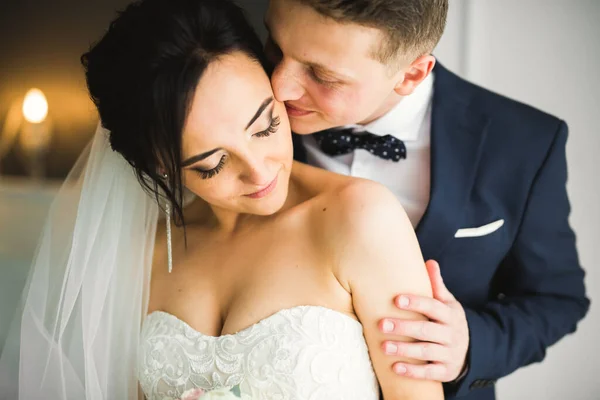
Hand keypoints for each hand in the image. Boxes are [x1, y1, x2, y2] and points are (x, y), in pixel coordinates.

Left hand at [379, 260, 468, 381]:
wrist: (469, 350)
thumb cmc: (448, 321)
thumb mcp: (447, 303)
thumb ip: (436, 285)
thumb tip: (430, 261)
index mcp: (450, 314)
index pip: (433, 307)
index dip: (416, 303)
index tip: (396, 299)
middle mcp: (451, 334)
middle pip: (426, 330)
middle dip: (404, 327)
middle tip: (381, 324)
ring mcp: (449, 354)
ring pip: (426, 352)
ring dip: (405, 350)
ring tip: (384, 347)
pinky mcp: (446, 371)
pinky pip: (429, 373)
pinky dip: (413, 371)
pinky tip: (395, 368)